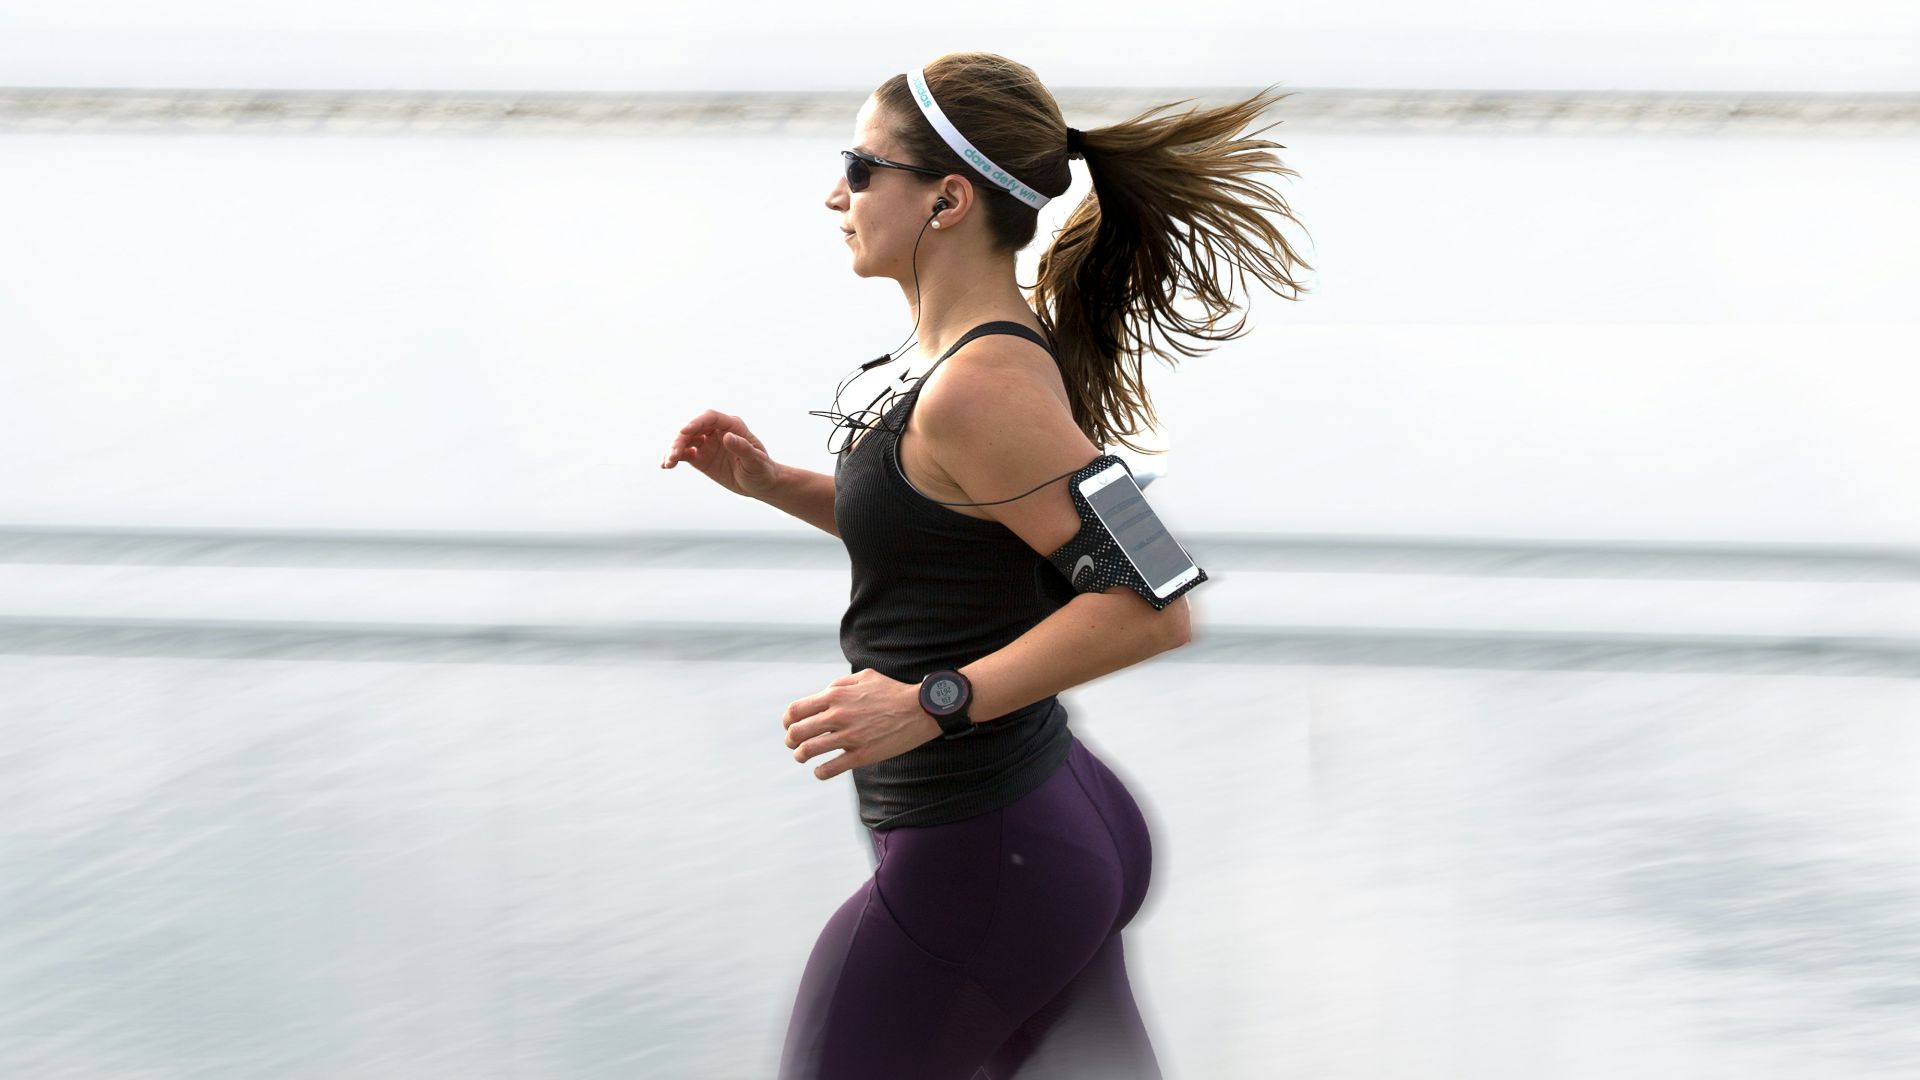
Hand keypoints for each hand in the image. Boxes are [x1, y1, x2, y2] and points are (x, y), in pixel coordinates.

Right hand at [661, 409, 780, 497]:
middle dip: (680, 440)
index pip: (710, 418)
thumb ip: (742, 448)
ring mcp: (707, 444)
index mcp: (732, 426)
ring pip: (685, 441)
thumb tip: (727, 436)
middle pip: (693, 428)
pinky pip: (684, 454)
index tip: (684, 431)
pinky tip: (665, 465)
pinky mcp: (701, 458)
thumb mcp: (755, 461)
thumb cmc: (762, 470)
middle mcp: (717, 431)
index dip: (696, 422)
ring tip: (667, 463)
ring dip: (674, 449)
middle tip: (673, 455)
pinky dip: (674, 458)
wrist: (761, 485)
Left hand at [782, 669, 942, 780]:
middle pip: (797, 732)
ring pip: (808, 751)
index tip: (790, 726)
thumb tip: (823, 693)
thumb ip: (840, 684)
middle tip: (794, 744)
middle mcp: (838, 715)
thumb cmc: (893, 691)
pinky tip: (821, 770)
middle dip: (790, 741)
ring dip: (801, 756)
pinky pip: (830, 769)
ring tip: (803, 757)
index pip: (796, 710)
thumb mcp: (864, 677)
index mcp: (836, 695)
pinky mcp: (861, 755)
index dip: (788, 721)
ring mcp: (849, 736)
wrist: (920, 709)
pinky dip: (820, 772)